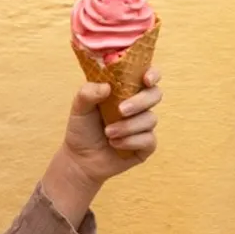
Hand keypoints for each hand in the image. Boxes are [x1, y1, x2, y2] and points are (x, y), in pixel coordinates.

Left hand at [60, 68, 162, 185]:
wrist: (80, 159)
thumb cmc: (82, 129)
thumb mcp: (79, 108)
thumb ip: (88, 93)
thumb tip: (107, 87)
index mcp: (126, 91)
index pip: (147, 76)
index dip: (152, 74)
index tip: (146, 79)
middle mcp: (139, 106)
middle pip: (155, 94)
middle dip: (140, 102)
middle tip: (120, 110)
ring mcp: (144, 126)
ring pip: (150, 119)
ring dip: (128, 126)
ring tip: (108, 133)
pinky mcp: (146, 145)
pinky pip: (149, 140)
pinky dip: (131, 141)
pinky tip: (115, 144)